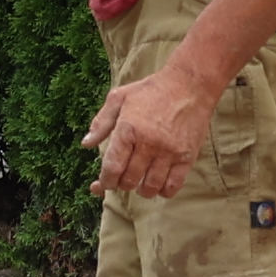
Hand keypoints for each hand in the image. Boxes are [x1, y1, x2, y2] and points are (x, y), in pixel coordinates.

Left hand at [85, 60, 220, 203]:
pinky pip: (173, 185)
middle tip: (122, 179)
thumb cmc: (151, 90)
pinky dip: (163, 191)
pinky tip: (159, 185)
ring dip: (141, 190)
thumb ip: (101, 122)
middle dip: (121, 185)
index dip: (105, 181)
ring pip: (150, 187)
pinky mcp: (187, 157)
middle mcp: (148, 143)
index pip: (112, 168)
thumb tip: (86, 144)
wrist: (189, 84)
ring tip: (139, 184)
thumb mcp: (119, 98)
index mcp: (128, 129)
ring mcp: (169, 152)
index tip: (104, 183)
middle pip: (129, 180)